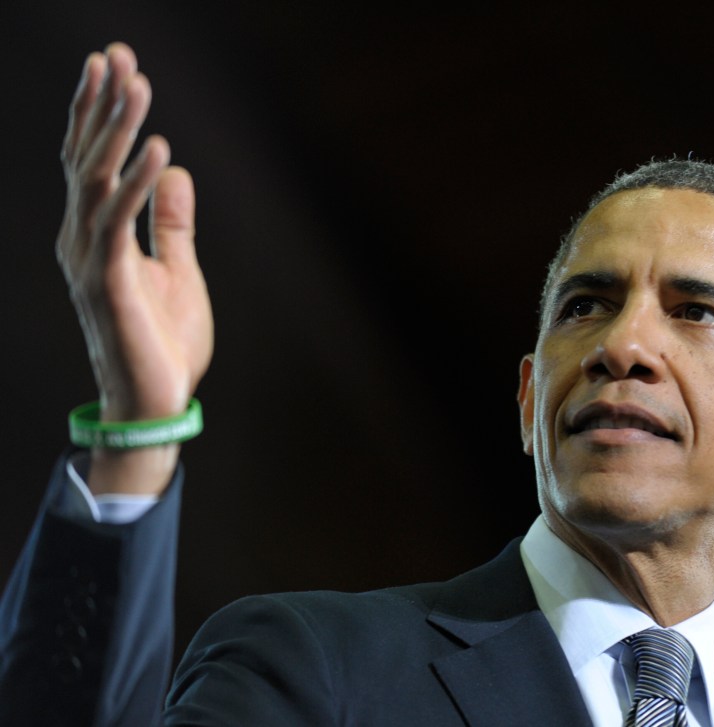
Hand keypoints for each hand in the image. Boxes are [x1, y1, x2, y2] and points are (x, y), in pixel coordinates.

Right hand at [57, 44, 212, 493]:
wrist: (157, 402)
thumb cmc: (163, 340)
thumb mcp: (178, 269)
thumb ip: (173, 222)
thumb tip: (179, 169)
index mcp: (95, 235)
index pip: (93, 161)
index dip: (100, 111)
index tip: (115, 63)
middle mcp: (81, 239)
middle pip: (87, 158)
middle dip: (103, 104)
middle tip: (119, 55)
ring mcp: (88, 260)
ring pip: (97, 180)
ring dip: (118, 130)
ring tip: (138, 85)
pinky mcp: (108, 283)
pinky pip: (119, 223)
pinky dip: (139, 184)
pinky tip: (159, 149)